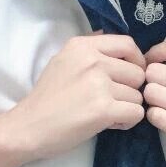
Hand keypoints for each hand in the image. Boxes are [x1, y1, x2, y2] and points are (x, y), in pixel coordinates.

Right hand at [5, 30, 145, 161]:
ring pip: (138, 95)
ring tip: (105, 114)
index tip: (128, 76)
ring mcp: (99, 84)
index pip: (127, 44)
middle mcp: (93, 60)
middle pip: (138, 72)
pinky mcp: (104, 109)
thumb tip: (111, 38)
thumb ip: (89, 50)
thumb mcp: (62, 60)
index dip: (136, 61)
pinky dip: (126, 122)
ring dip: (126, 107)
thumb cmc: (46, 98)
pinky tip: (109, 124)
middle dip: (130, 89)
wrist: (27, 127)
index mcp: (82, 46)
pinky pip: (136, 113)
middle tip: (112, 101)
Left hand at [144, 37, 165, 166]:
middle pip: (154, 71)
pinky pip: (155, 115)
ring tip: (162, 106)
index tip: (151, 63)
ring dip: (151, 100)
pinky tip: (165, 119)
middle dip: (151, 81)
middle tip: (158, 91)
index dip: (154, 53)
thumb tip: (165, 61)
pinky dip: (154, 117)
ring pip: (151, 93)